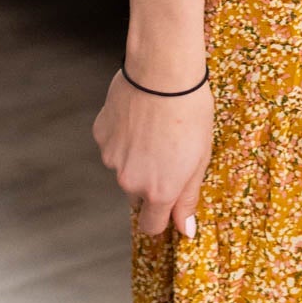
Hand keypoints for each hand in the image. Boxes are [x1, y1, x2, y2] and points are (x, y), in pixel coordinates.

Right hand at [91, 67, 213, 236]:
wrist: (162, 71)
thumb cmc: (190, 111)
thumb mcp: (201, 157)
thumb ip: (189, 197)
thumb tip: (185, 230)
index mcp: (159, 190)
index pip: (152, 226)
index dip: (162, 217)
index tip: (169, 205)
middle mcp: (131, 181)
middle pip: (138, 195)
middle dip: (151, 182)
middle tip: (168, 152)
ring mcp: (112, 158)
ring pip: (124, 168)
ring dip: (136, 157)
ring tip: (155, 128)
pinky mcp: (101, 135)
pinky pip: (113, 145)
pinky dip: (123, 137)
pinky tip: (138, 116)